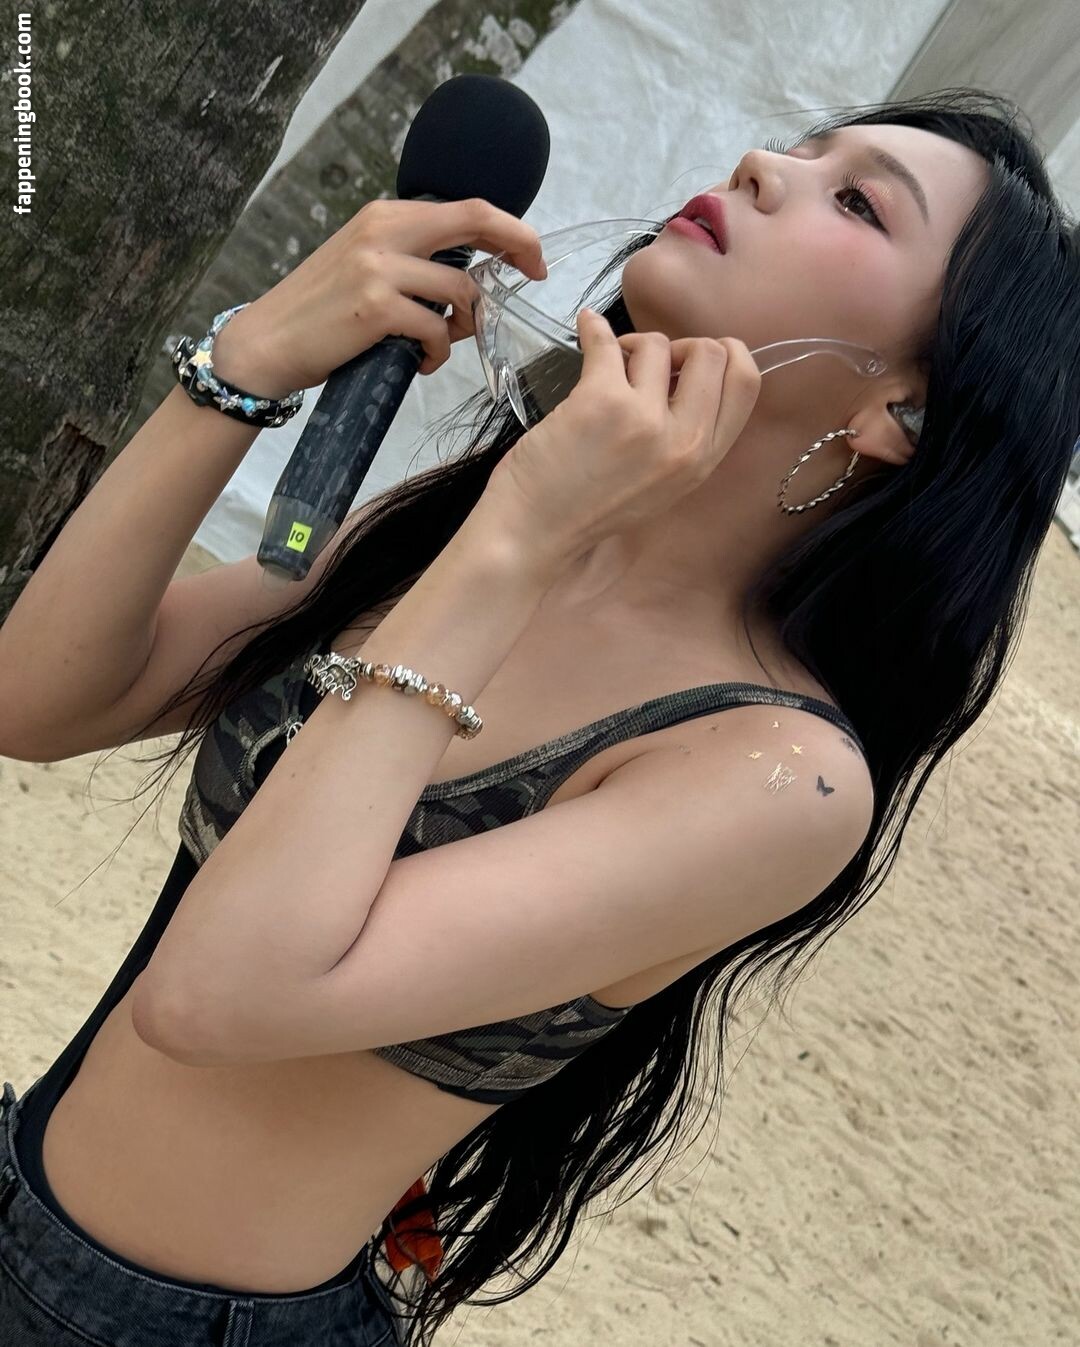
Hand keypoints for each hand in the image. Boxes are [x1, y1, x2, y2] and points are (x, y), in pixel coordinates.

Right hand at [209, 197, 547, 395]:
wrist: (265, 343)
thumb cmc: (318, 314)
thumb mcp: (364, 267)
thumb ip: (411, 262)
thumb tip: (468, 281)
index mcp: (384, 216)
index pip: (465, 208)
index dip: (510, 229)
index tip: (530, 256)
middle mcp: (383, 230)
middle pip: (476, 221)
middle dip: (518, 246)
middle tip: (533, 275)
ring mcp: (379, 268)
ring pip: (461, 290)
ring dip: (464, 325)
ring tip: (439, 344)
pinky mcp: (376, 307)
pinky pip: (436, 330)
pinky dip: (438, 352)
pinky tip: (420, 362)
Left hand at [473, 309, 762, 571]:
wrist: (533, 532)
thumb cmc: (588, 508)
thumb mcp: (661, 485)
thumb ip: (683, 436)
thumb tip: (683, 370)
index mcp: (702, 461)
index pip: (746, 383)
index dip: (726, 355)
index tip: (692, 358)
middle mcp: (682, 441)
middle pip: (712, 353)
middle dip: (680, 345)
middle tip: (645, 363)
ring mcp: (644, 420)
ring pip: (658, 344)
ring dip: (632, 345)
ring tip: (608, 366)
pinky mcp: (601, 401)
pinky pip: (607, 341)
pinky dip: (593, 329)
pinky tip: (586, 329)